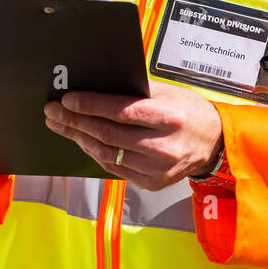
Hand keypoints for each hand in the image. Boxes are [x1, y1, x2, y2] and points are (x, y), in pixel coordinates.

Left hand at [44, 83, 223, 189]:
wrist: (214, 143)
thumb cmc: (188, 111)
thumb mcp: (168, 92)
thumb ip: (135, 91)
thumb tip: (95, 85)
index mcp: (169, 117)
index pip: (120, 111)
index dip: (90, 105)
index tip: (67, 99)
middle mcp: (163, 145)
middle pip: (107, 134)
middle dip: (75, 121)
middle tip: (53, 112)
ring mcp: (157, 168)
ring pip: (107, 154)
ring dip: (79, 138)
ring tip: (61, 125)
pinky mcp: (152, 182)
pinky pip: (114, 168)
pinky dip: (95, 153)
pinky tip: (83, 140)